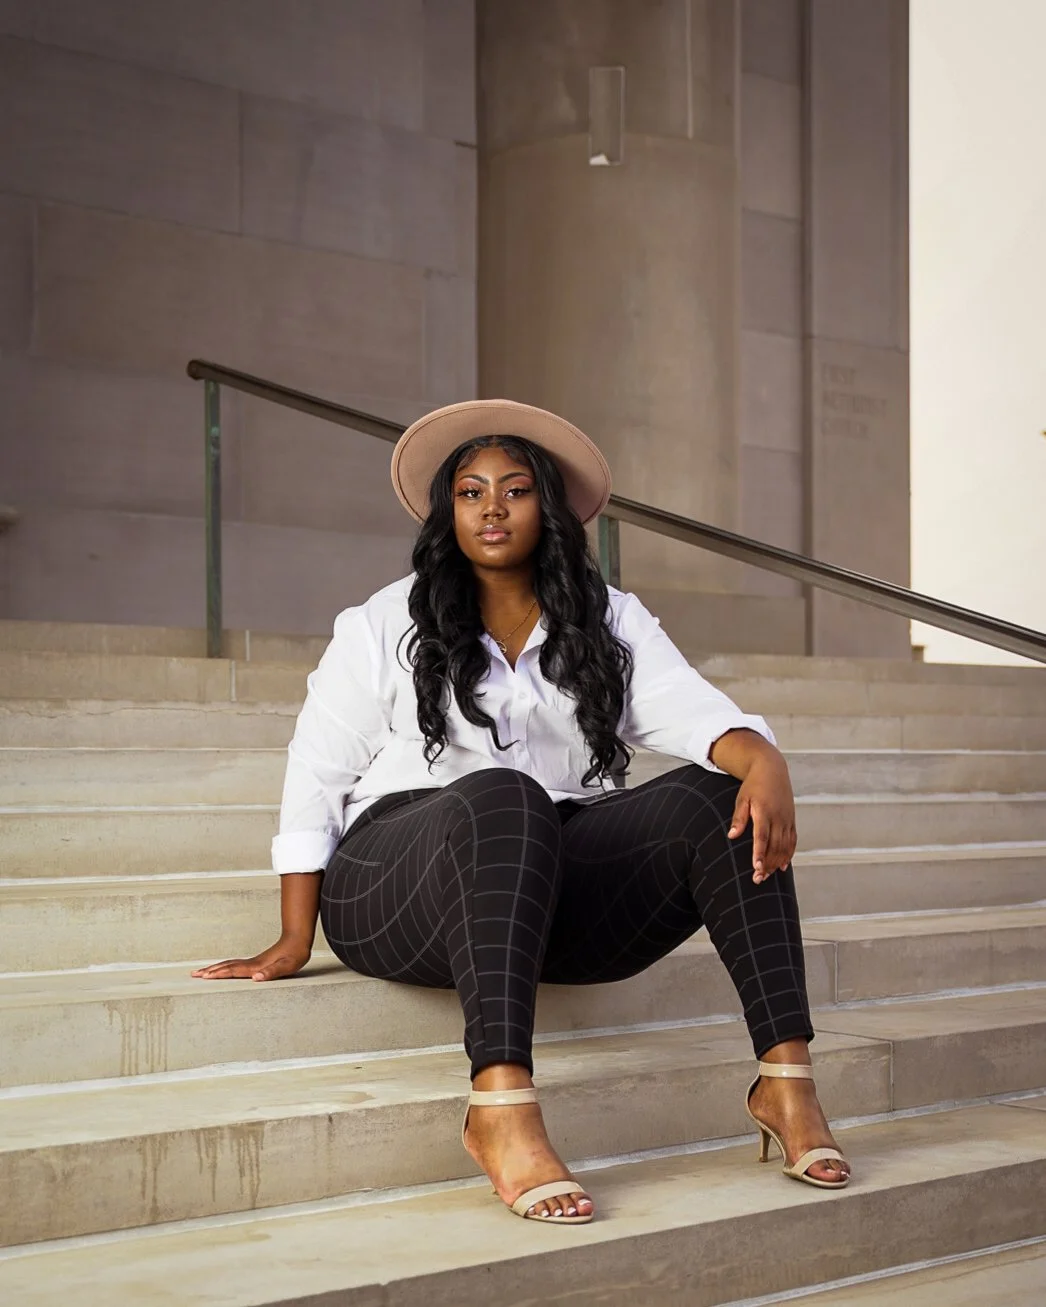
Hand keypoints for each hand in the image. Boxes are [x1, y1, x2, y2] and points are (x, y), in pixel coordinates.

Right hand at [191, 934, 311, 981]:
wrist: (298, 938)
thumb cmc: (295, 954)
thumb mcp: (287, 966)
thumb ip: (272, 972)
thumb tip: (256, 978)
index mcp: (256, 966)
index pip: (233, 970)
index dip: (219, 974)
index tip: (204, 977)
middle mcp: (252, 963)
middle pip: (226, 966)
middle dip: (210, 971)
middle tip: (194, 974)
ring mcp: (253, 961)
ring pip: (229, 964)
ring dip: (215, 968)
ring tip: (202, 971)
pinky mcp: (257, 961)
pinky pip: (235, 964)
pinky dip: (225, 966)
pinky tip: (224, 969)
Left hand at [727, 754, 796, 884]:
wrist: (772, 769)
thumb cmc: (754, 784)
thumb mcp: (742, 798)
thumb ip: (739, 818)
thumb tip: (732, 836)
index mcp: (764, 812)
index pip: (762, 837)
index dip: (759, 854)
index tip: (756, 867)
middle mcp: (778, 817)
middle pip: (774, 846)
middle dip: (767, 864)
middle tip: (758, 879)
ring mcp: (787, 819)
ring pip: (784, 846)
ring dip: (776, 862)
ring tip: (767, 875)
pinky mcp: (792, 820)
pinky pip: (792, 841)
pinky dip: (788, 854)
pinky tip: (783, 866)